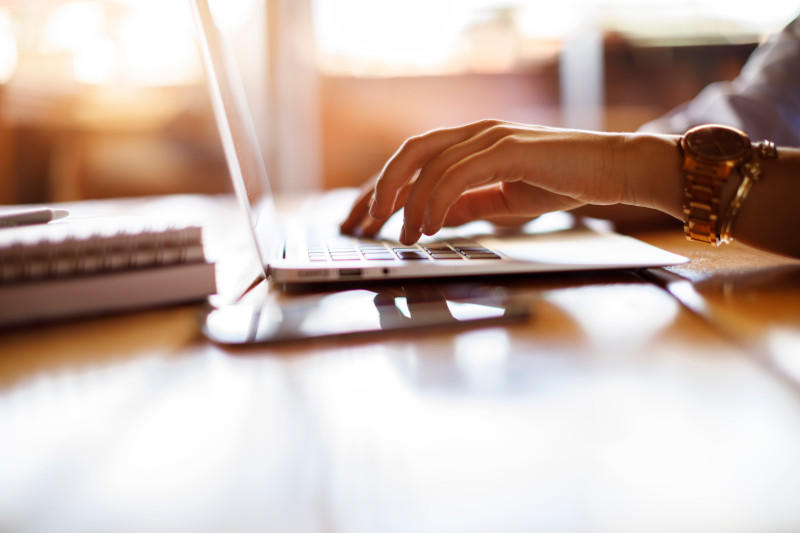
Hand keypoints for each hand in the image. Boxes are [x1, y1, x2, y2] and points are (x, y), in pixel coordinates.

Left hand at [341, 119, 681, 243]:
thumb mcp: (502, 200)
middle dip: (379, 188)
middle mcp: (475, 134)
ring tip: (400, 234)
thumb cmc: (562, 182)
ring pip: (428, 162)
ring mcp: (490, 138)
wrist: (611, 171)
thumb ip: (468, 204)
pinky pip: (457, 173)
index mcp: (472, 143)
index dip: (383, 187)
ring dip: (407, 202)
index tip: (361, 217)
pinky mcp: (507, 149)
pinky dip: (436, 201)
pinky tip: (427, 226)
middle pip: (410, 153)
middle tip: (361, 222)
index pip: (415, 160)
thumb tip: (433, 218)